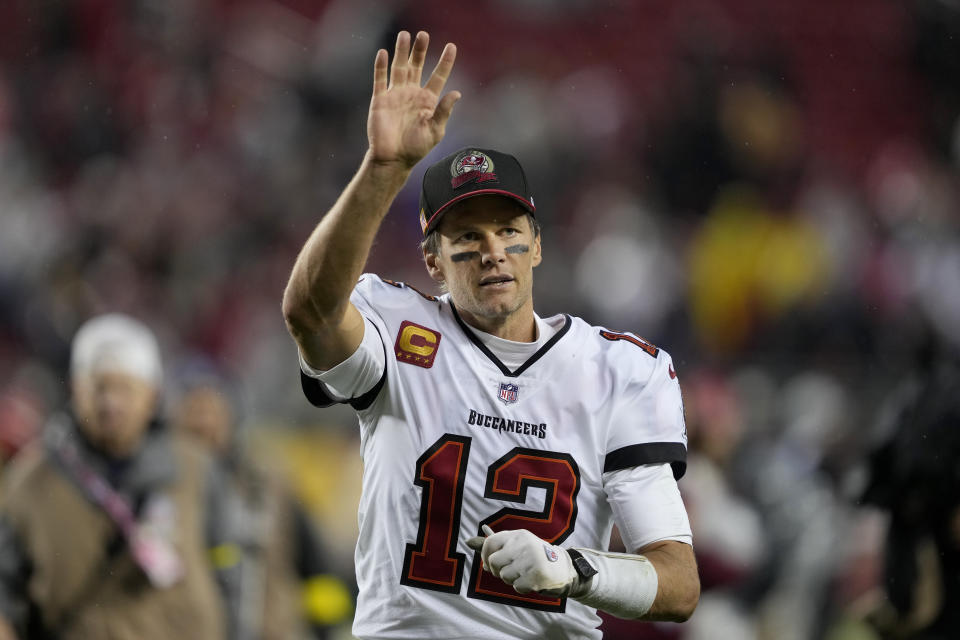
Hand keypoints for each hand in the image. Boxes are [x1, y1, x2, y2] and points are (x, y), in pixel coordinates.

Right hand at [367, 31, 460, 168]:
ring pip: (399, 67)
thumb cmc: (415, 149)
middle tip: (423, 34)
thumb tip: (457, 93)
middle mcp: (412, 94)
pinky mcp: (380, 100)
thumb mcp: (435, 130)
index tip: (452, 46)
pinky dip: (381, 66)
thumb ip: (444, 110)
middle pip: (417, 66)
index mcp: (428, 101)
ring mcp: (396, 95)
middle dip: (420, 50)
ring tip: (405, 35)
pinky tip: (384, 53)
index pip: (438, 76)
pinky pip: (380, 79)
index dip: (445, 62)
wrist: (392, 159)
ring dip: (402, 51)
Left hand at [466, 525, 576, 594]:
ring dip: (512, 579)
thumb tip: (469, 542)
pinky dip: (522, 587)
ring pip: (504, 576)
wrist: (564, 568)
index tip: (488, 563)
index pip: (490, 543)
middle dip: (498, 570)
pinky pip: (516, 587)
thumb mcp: (519, 545)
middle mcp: (523, 545)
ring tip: (525, 573)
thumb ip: (497, 545)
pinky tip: (531, 581)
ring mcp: (530, 561)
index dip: (485, 556)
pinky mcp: (536, 576)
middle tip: (511, 570)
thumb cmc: (536, 556)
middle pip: (494, 562)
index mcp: (518, 535)